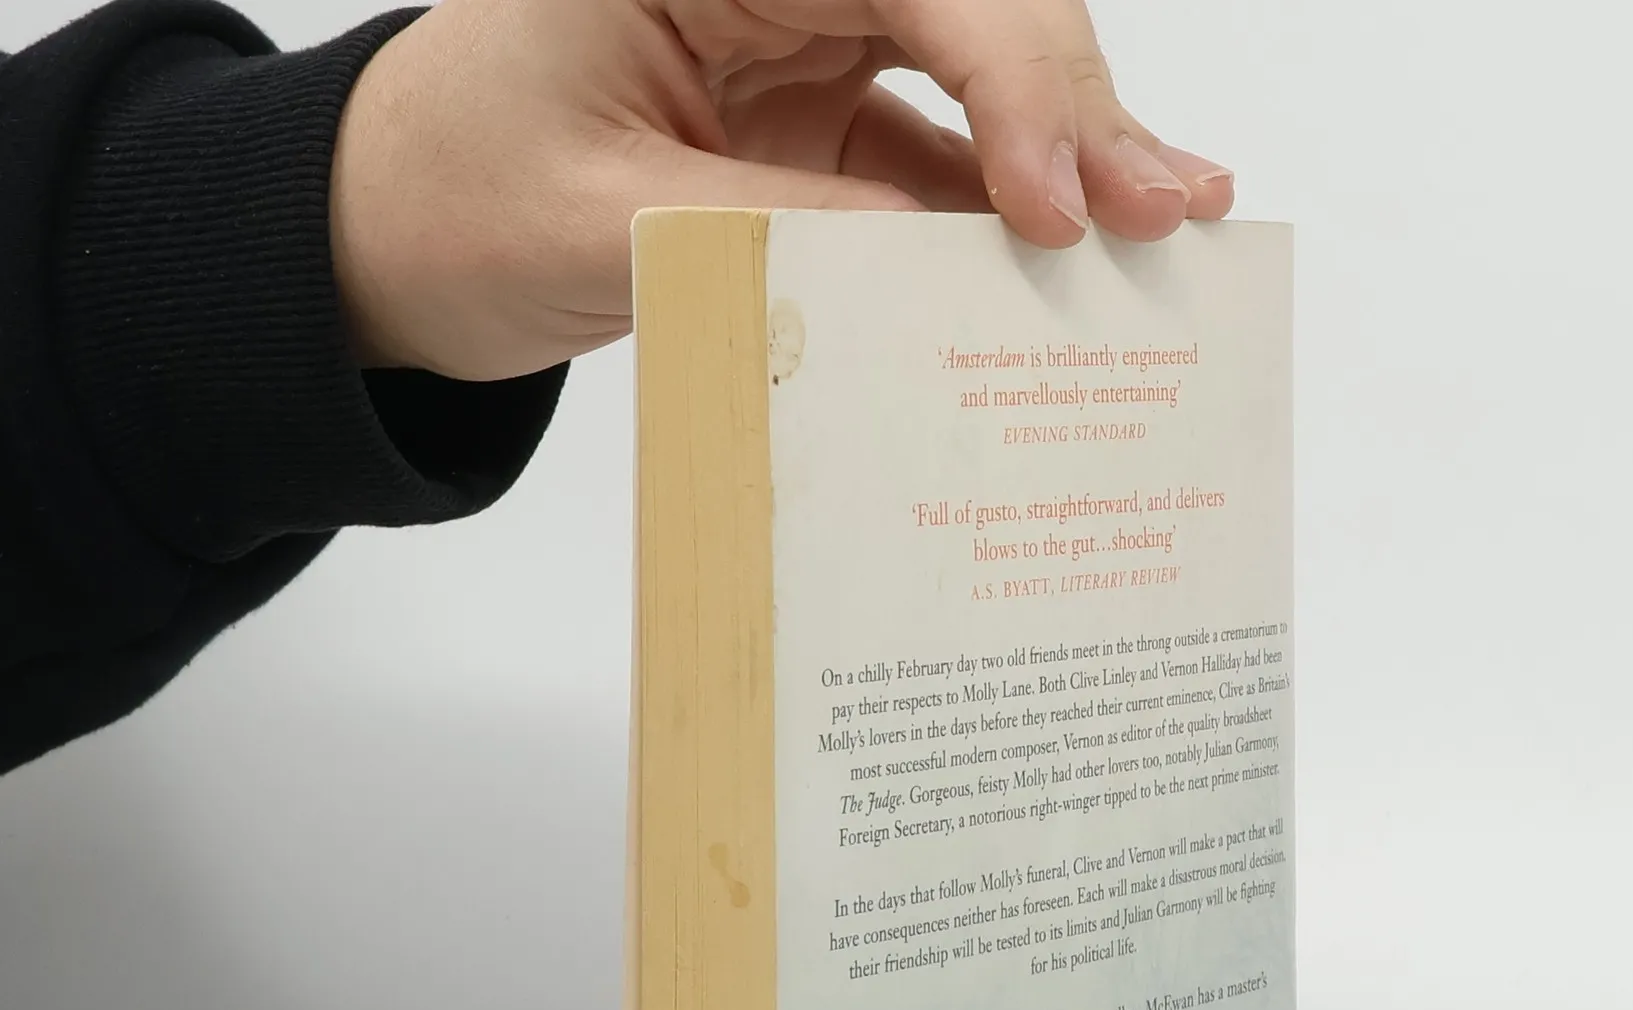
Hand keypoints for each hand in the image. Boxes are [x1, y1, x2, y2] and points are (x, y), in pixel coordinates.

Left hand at [329, 0, 1234, 381]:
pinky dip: (998, 207)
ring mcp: (801, 35)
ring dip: (1063, 149)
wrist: (387, 241)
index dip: (1011, 78)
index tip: (1056, 203)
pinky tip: (1068, 251)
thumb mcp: (614, 225)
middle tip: (1163, 208)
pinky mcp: (812, 113)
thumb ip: (789, 234)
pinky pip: (931, 151)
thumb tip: (961, 277)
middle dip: (1070, 106)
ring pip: (973, 70)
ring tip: (1164, 217)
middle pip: (972, 8)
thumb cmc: (453, 200)